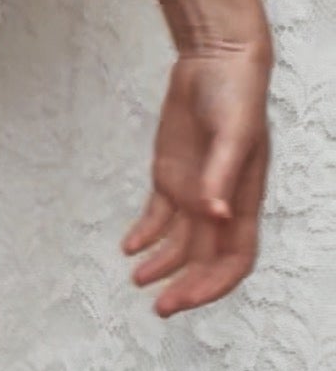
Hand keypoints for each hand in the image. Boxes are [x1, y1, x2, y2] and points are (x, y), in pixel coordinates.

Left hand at [121, 35, 271, 315]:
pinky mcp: (172, 175)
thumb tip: (216, 216)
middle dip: (184, 286)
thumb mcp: (232, 133)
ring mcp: (195, 190)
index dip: (213, 284)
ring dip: (160, 264)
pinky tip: (128, 248)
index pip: (235, 258)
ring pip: (178, 243)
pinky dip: (145, 234)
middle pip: (204, 259)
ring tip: (137, 280)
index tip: (185, 299)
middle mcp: (219, 202)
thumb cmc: (234, 95)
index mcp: (243, 200)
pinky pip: (158, 216)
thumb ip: (222, 175)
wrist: (215, 62)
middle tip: (159, 308)